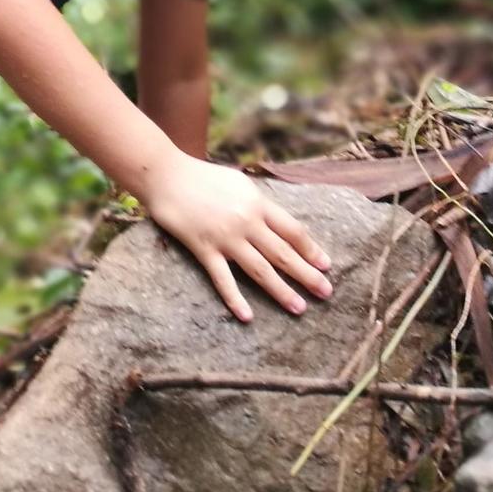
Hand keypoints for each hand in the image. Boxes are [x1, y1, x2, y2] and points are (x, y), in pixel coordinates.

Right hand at [140, 153, 333, 320]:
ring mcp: (225, 237)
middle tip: (326, 292)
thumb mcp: (239, 184)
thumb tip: (277, 223)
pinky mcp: (204, 249)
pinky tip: (247, 316)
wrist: (166, 175)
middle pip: (283, 253)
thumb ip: (258, 203)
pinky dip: (235, 299)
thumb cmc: (203, 177)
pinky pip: (223, 279)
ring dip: (282, 290)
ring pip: (260, 269)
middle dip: (307, 274)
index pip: (293, 230)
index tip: (326, 265)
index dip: (311, 249)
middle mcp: (246, 221)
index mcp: (257, 203)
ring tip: (299, 307)